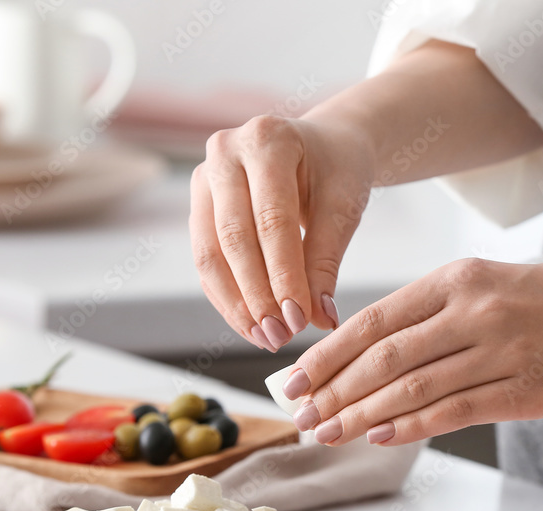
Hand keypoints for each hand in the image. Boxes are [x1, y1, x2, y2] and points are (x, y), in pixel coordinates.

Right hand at [189, 115, 375, 351]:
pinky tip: (251, 324)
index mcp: (268, 139)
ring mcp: (205, 176)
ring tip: (265, 338)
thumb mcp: (343, 207)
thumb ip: (326, 261)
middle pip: (233, 238)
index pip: (272, 221)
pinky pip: (207, 259)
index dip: (283, 276)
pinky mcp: (199, 204)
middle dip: (257, 295)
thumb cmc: (338, 169)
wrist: (324, 145)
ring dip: (236, 303)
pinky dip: (228, 296)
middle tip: (280, 337)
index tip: (299, 320)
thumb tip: (318, 319)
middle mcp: (226, 151)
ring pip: (209, 253)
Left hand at [280, 257, 542, 445]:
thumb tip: (374, 354)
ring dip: (361, 414)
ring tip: (327, 431)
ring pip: (411, 386)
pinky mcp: (528, 390)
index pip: (374, 319)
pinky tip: (379, 437)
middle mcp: (473, 309)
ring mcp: (501, 350)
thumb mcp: (494, 284)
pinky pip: (455, 410)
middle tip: (299, 413)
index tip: (294, 376)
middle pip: (382, 356)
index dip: (327, 353)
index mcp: (458, 278)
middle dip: (332, 388)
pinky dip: (411, 426)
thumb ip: (438, 315)